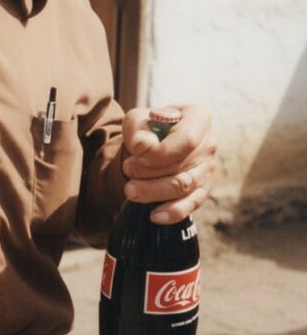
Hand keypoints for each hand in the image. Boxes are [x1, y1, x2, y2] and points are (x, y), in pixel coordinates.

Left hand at [121, 105, 216, 223]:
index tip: (135, 154)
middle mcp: (209, 143)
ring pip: (183, 187)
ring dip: (153, 191)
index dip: (159, 153)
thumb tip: (142, 147)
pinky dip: (173, 212)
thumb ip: (137, 131)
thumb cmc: (146, 129)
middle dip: (149, 172)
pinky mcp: (203, 189)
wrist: (151, 145)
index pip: (186, 140)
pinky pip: (191, 205)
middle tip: (126, 169)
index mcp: (198, 118)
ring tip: (129, 189)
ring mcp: (208, 168)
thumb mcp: (136, 121)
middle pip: (182, 166)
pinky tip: (154, 216)